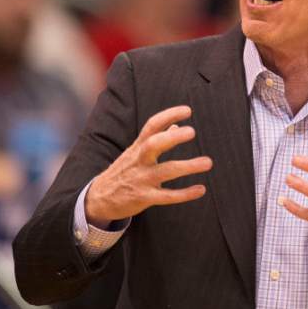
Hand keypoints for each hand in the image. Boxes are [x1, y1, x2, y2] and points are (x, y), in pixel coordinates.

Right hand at [84, 105, 211, 226]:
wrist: (100, 198)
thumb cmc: (124, 171)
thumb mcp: (135, 152)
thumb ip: (155, 139)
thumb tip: (175, 125)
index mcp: (138, 147)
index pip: (152, 126)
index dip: (168, 115)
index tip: (187, 111)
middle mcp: (139, 160)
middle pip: (153, 144)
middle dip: (172, 138)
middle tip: (192, 131)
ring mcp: (141, 179)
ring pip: (165, 171)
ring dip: (187, 166)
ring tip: (208, 162)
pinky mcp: (144, 198)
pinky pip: (167, 196)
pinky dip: (185, 193)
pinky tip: (201, 189)